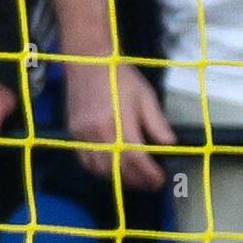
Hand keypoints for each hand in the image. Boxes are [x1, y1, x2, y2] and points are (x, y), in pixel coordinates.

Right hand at [66, 61, 173, 190]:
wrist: (87, 60)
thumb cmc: (119, 75)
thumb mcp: (144, 94)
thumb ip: (156, 122)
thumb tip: (169, 144)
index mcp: (119, 120)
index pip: (136, 158)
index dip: (149, 174)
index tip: (160, 179)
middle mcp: (98, 131)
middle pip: (119, 168)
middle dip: (138, 180)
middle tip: (151, 183)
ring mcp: (83, 134)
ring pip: (101, 169)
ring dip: (119, 178)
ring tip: (134, 177)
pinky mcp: (73, 132)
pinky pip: (85, 161)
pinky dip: (100, 170)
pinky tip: (112, 167)